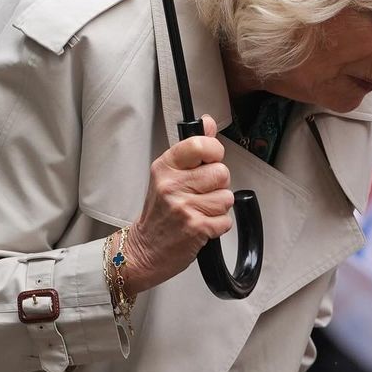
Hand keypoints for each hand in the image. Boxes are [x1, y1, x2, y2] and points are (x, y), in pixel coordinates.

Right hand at [122, 115, 234, 294]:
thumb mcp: (169, 175)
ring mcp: (184, 207)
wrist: (144, 250)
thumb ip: (192, 149)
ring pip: (227, 197)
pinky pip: (226, 220)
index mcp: (166, 167)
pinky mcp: (196, 228)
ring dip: (219, 207)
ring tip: (200, 211)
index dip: (214, 152)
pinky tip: (202, 226)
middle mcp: (173, 185)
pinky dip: (218, 226)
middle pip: (221, 172)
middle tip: (202, 194)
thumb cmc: (159, 213)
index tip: (210, 161)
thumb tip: (209, 122)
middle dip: (218, 185)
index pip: (201, 144)